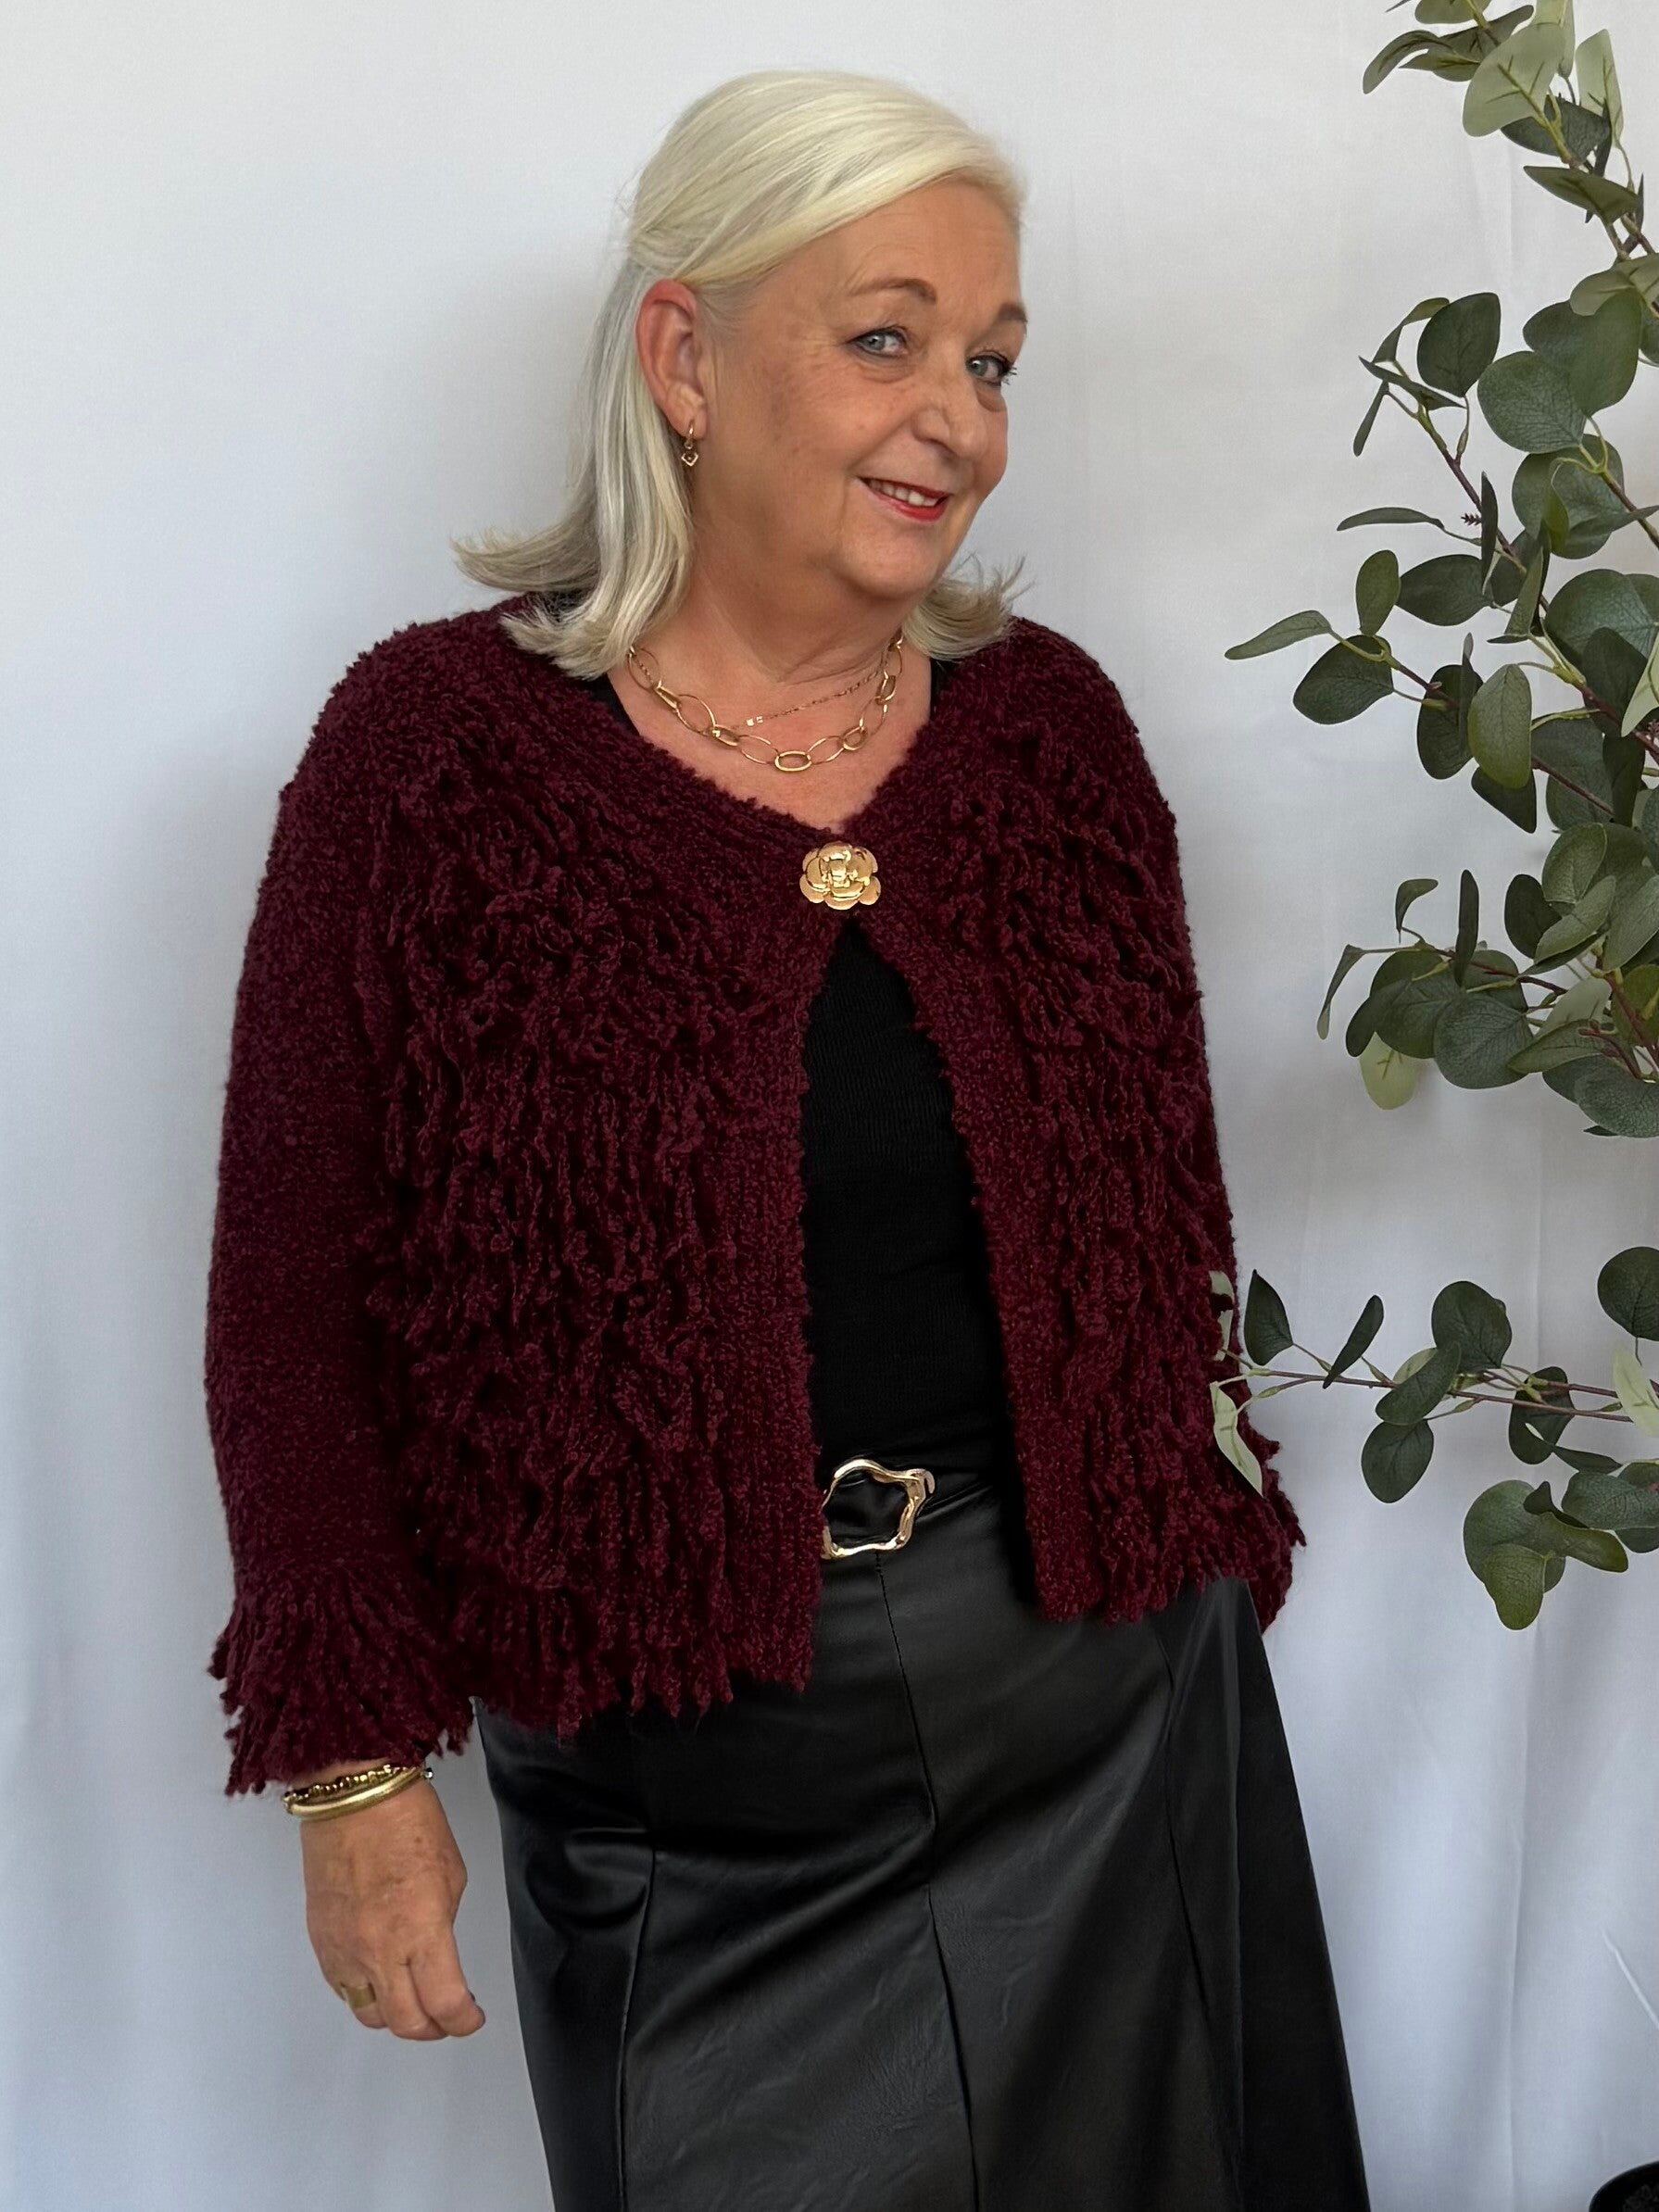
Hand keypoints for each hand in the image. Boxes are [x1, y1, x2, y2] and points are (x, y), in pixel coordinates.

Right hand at [295, 1767, 486, 2038]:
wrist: (352, 1797)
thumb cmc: (408, 1821)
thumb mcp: (451, 1875)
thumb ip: (442, 1924)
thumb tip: (436, 1950)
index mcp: (421, 1932)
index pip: (444, 2003)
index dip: (463, 2020)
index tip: (472, 2017)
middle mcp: (379, 1952)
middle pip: (405, 2023)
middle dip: (432, 2028)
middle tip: (445, 2017)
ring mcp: (345, 1952)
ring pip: (369, 2014)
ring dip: (396, 2016)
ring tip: (413, 2001)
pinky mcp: (320, 1943)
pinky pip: (342, 1989)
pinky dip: (364, 1994)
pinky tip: (379, 1978)